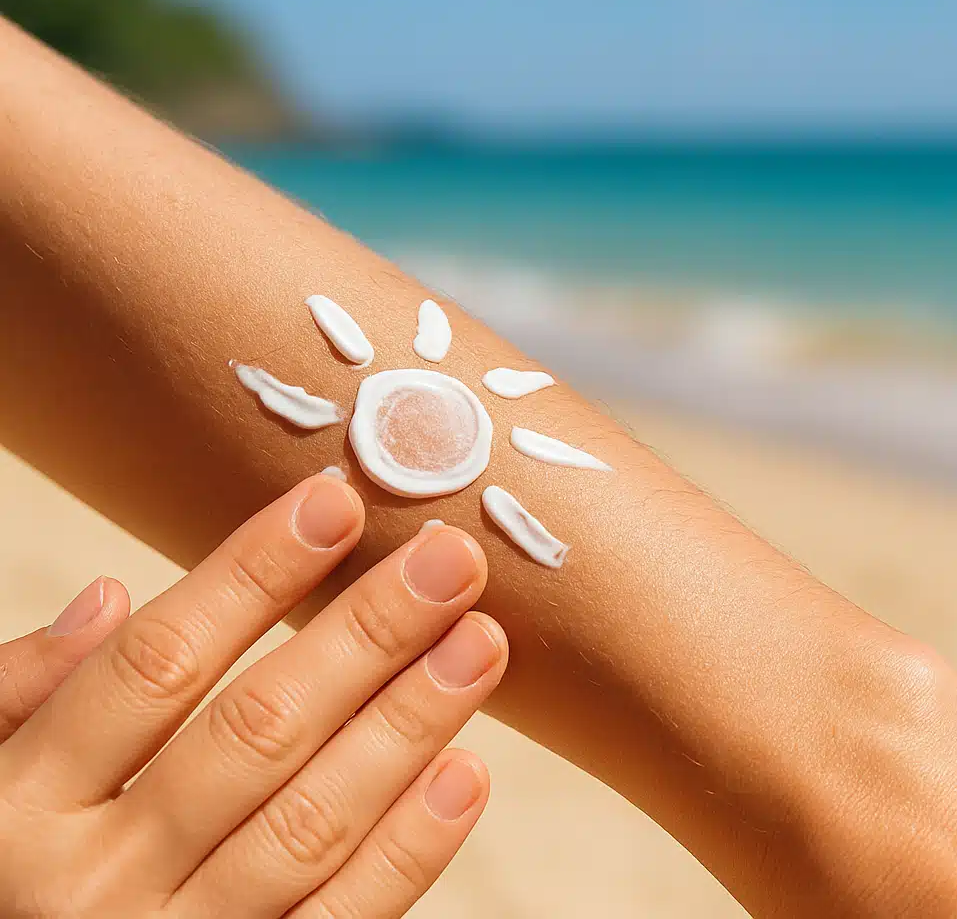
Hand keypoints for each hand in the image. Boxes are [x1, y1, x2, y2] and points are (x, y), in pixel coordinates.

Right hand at [0, 476, 507, 917]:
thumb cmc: (4, 877)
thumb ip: (24, 698)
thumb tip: (116, 598)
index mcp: (16, 811)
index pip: (156, 666)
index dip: (250, 577)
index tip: (334, 505)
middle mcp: (88, 884)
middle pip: (253, 734)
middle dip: (363, 637)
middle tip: (451, 561)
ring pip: (310, 823)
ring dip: (407, 725)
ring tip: (479, 643)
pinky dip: (408, 849)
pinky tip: (464, 772)